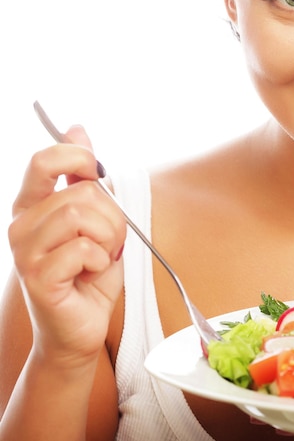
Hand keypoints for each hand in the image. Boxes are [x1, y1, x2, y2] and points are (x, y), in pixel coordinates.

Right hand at [8, 126, 125, 365]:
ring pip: (81, 215)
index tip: (96, 173)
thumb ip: (84, 176)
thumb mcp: (96, 217)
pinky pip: (83, 248)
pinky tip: (93, 271)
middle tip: (108, 239)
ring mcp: (25, 251)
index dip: (78, 157)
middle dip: (111, 215)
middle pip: (79, 191)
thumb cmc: (90, 272)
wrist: (83, 324)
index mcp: (34, 204)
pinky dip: (102, 259)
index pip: (44, 160)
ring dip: (109, 236)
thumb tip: (77, 129)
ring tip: (102, 254)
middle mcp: (22, 223)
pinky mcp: (37, 276)